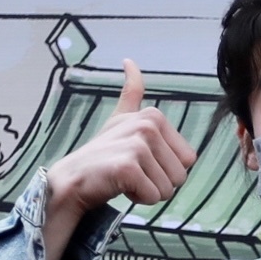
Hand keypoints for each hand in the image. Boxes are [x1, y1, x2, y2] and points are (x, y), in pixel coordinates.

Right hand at [42, 61, 194, 259]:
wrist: (72, 178)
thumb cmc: (102, 154)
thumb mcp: (121, 118)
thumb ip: (132, 93)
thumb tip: (129, 61)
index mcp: (154, 116)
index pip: (188, 160)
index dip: (166, 169)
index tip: (140, 161)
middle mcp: (148, 125)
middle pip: (180, 176)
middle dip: (158, 183)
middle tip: (131, 173)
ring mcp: (138, 144)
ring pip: (168, 189)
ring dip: (147, 192)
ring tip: (124, 178)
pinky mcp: (129, 166)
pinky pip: (152, 196)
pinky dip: (137, 199)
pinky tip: (119, 186)